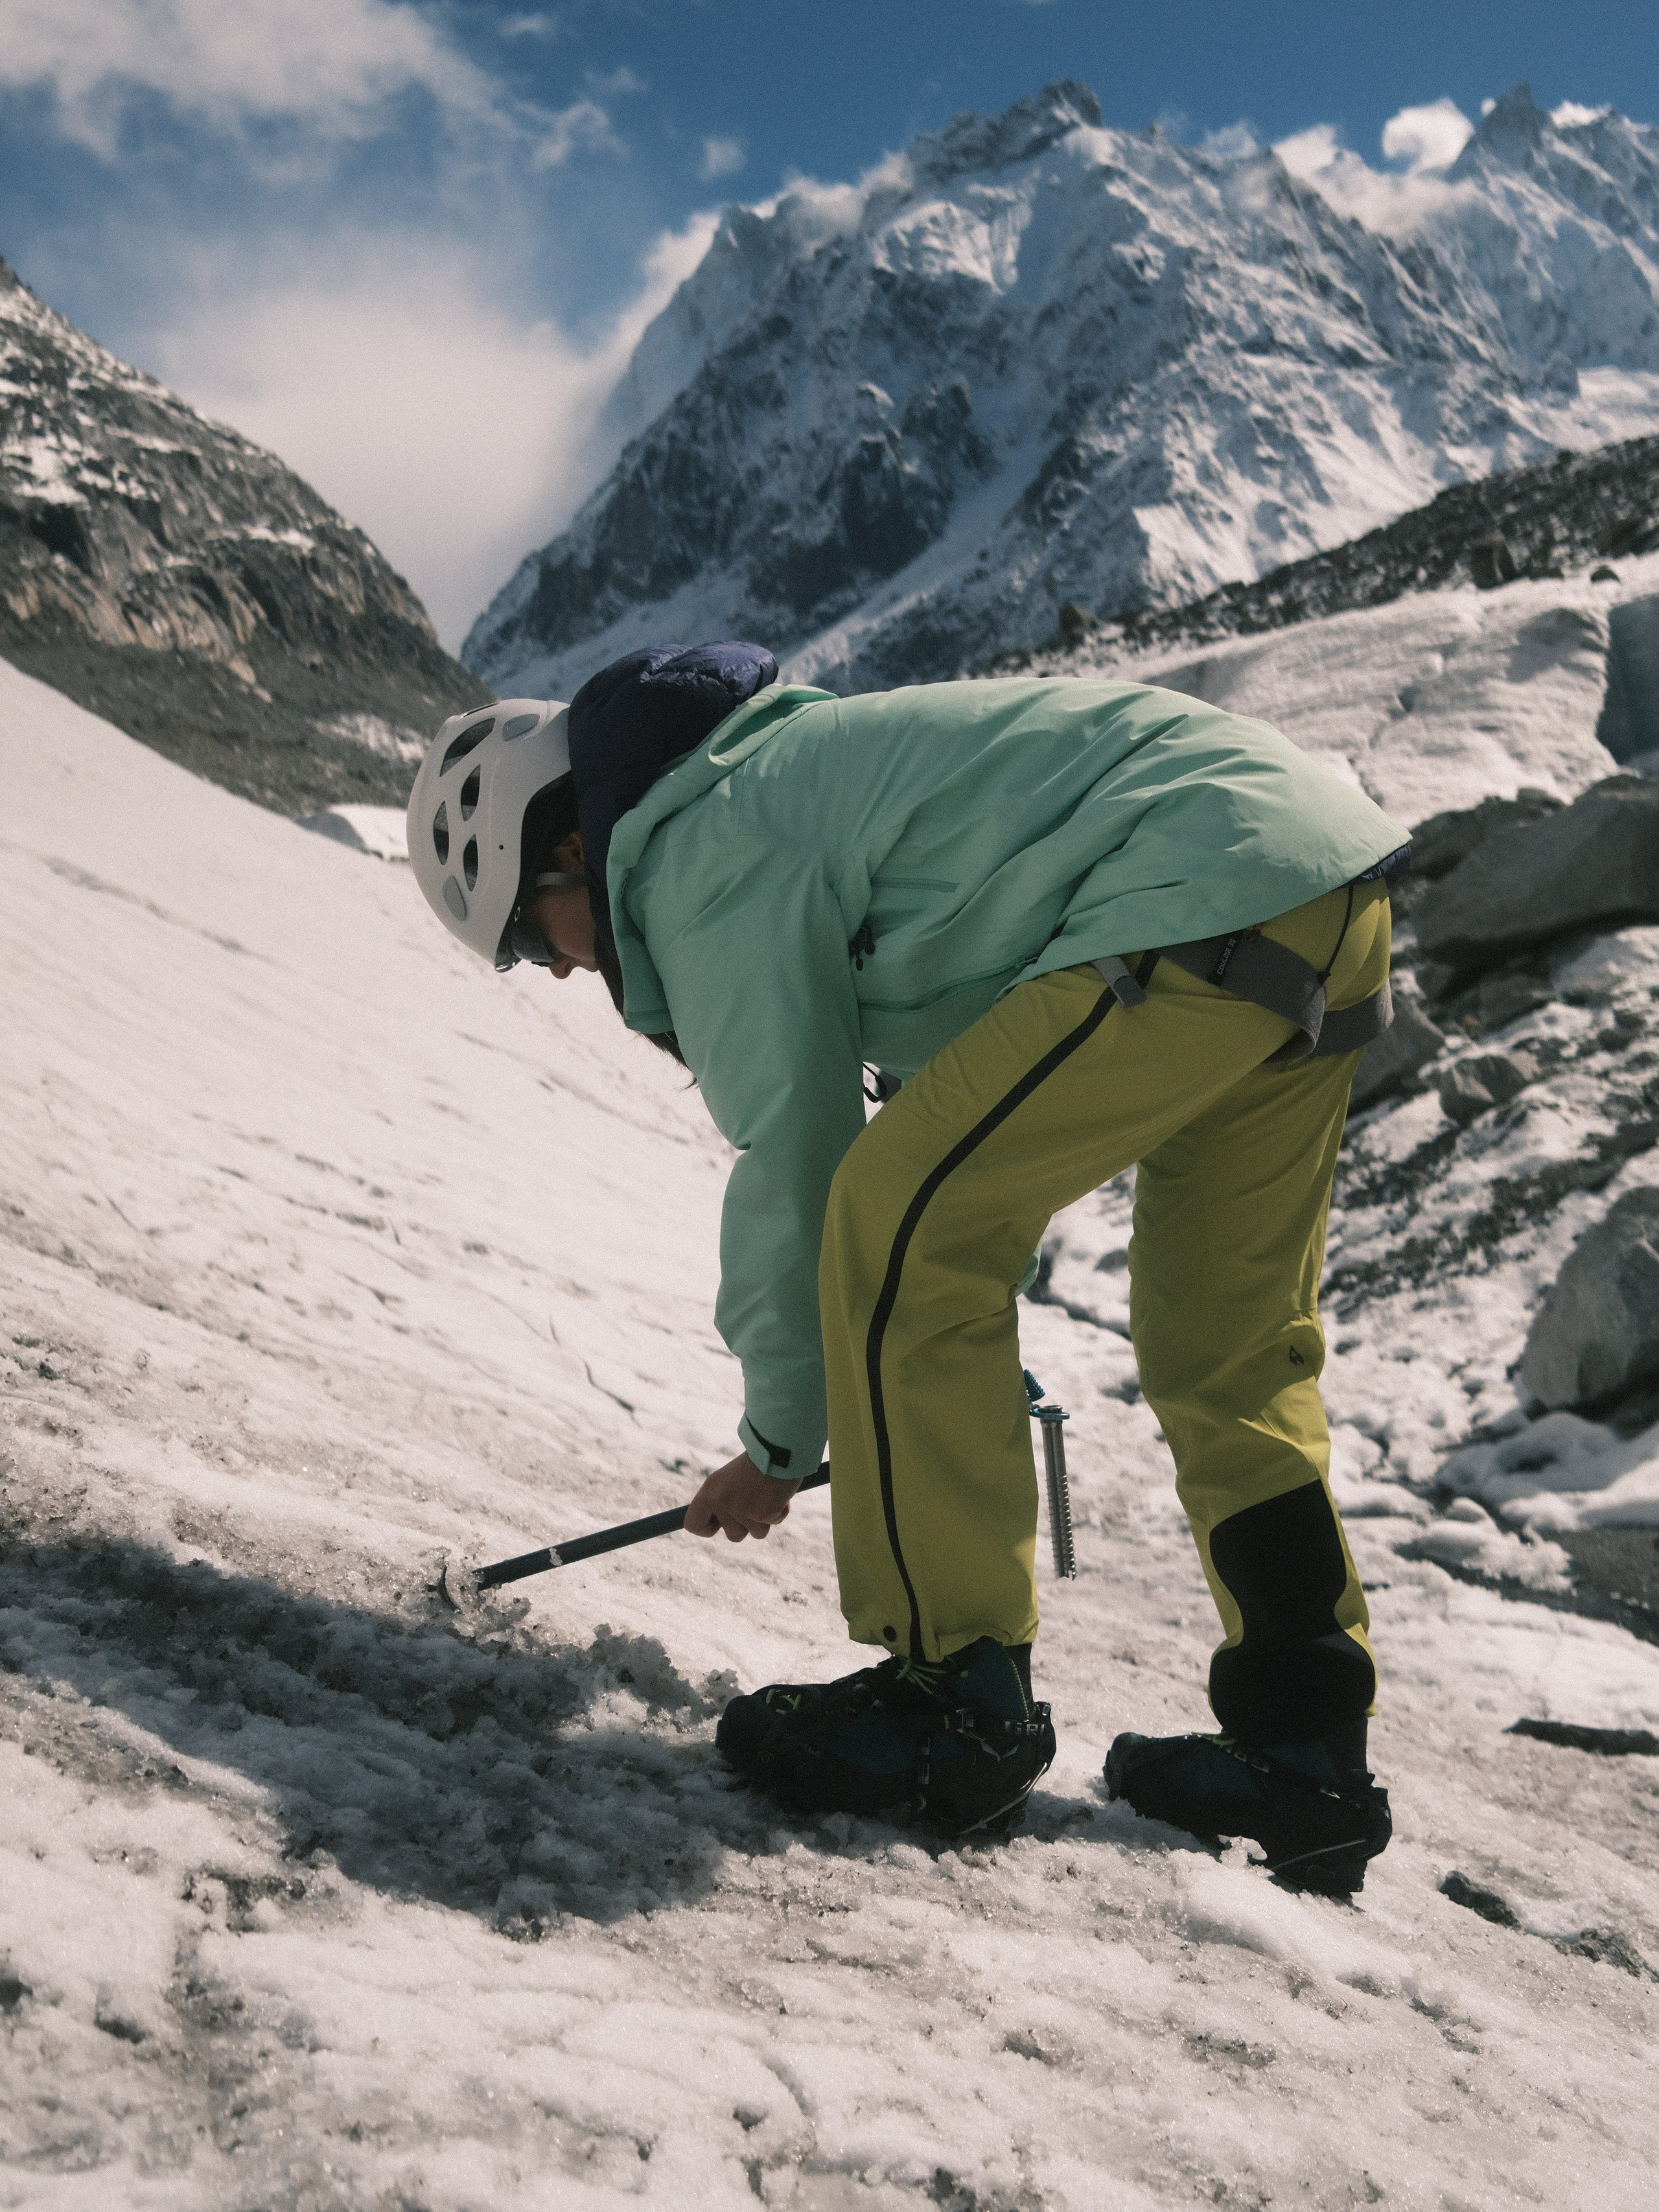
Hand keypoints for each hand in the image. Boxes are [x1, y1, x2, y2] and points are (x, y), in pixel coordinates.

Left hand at [684, 1450, 800, 1541]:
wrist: (781, 1445)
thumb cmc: (758, 1461)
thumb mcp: (730, 1479)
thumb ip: (723, 1500)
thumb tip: (721, 1522)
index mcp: (709, 1490)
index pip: (693, 1523)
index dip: (706, 1529)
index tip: (718, 1526)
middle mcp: (721, 1501)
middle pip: (733, 1536)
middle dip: (748, 1525)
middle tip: (755, 1501)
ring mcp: (742, 1509)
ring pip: (757, 1533)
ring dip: (766, 1518)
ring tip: (768, 1493)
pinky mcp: (763, 1514)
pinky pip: (775, 1522)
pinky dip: (781, 1511)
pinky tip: (779, 1492)